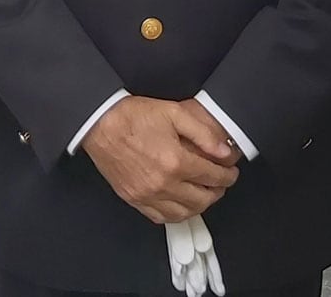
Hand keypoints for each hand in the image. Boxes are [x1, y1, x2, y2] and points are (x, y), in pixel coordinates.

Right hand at [81, 96, 238, 223]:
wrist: (100, 123)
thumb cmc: (133, 116)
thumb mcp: (174, 113)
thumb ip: (203, 133)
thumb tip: (224, 153)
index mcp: (175, 162)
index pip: (213, 177)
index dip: (228, 175)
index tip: (231, 171)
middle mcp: (163, 183)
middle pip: (203, 199)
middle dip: (218, 191)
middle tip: (221, 182)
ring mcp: (147, 195)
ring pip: (184, 213)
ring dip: (200, 205)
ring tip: (204, 193)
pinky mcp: (134, 199)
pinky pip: (161, 217)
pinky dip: (176, 214)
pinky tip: (181, 203)